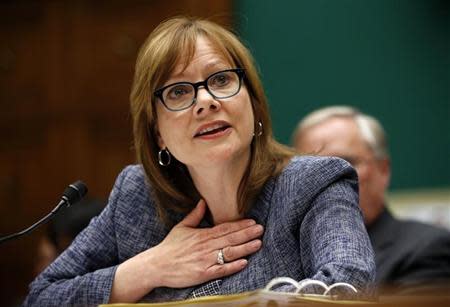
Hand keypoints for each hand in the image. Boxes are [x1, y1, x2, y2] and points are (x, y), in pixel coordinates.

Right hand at [149, 199, 263, 287]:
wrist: (156, 265)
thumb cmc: (169, 247)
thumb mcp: (181, 227)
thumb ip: (195, 215)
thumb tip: (203, 202)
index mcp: (202, 235)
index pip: (225, 228)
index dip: (240, 225)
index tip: (253, 222)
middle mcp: (205, 246)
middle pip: (230, 239)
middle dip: (247, 234)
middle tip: (261, 230)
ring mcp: (204, 260)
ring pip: (229, 253)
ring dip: (245, 248)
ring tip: (258, 244)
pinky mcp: (202, 274)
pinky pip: (221, 270)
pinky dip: (233, 266)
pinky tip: (244, 262)